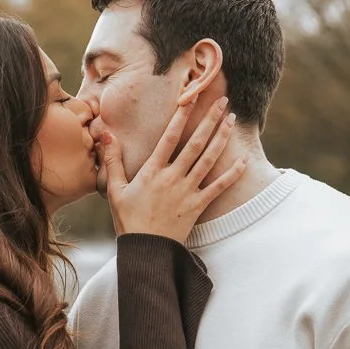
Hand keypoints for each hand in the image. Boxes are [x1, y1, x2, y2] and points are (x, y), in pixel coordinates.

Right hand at [103, 96, 247, 243]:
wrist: (145, 250)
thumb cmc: (128, 220)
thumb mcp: (115, 190)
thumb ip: (112, 161)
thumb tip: (106, 134)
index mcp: (152, 171)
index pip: (168, 137)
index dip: (180, 116)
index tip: (190, 98)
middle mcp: (172, 177)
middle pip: (195, 143)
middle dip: (210, 120)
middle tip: (222, 102)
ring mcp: (187, 191)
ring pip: (209, 159)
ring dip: (222, 138)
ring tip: (231, 120)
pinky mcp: (198, 205)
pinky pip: (219, 187)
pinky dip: (232, 174)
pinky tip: (244, 161)